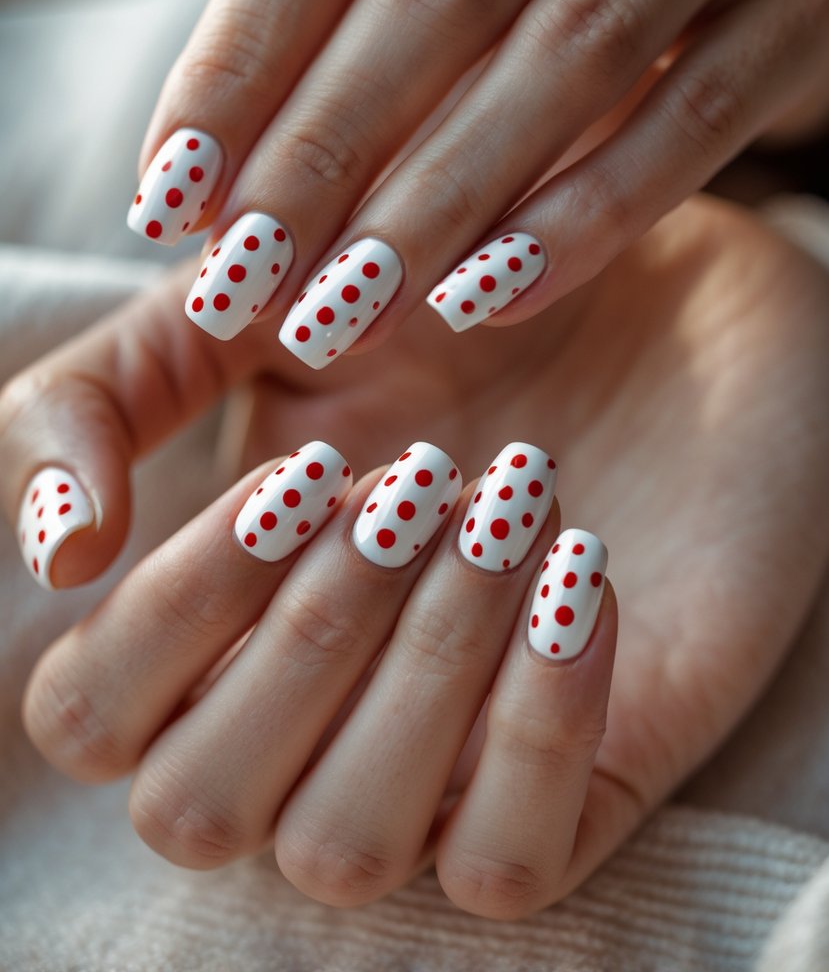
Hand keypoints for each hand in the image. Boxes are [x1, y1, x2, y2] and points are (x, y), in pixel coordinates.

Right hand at [3, 197, 827, 915]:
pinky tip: (579, 575)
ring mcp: (425, 778)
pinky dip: (537, 724)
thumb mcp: (242, 315)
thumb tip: (61, 548)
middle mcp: (296, 728)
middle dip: (306, 637)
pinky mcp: (564, 797)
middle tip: (415, 482)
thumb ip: (102, 398)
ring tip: (505, 510)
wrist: (627, 299)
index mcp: (201, 632)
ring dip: (421, 671)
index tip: (305, 473)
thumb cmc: (418, 311)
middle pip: (200, 806)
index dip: (177, 607)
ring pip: (347, 848)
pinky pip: (509, 861)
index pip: (90, 715)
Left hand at [127, 0, 828, 369]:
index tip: (168, 197)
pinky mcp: (797, 9)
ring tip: (345, 311)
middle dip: (325, 156)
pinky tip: (486, 302)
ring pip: (565, 61)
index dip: (237, 63)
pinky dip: (582, 220)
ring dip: (440, 202)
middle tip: (244, 283)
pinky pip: (687, 123)